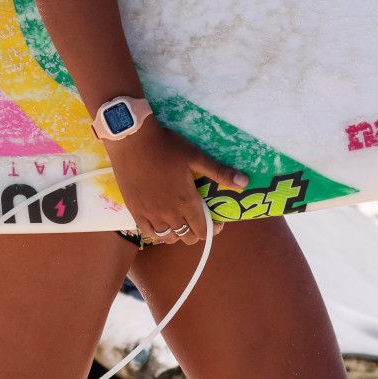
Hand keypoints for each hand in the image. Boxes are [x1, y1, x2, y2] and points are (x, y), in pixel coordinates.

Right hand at [107, 120, 245, 245]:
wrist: (133, 140)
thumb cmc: (166, 146)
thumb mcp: (196, 156)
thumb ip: (219, 172)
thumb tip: (245, 182)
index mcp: (185, 201)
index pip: (202, 230)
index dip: (213, 230)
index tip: (216, 223)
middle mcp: (168, 213)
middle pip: (187, 237)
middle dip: (197, 231)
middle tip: (199, 218)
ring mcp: (150, 214)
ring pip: (169, 237)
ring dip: (178, 233)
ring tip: (181, 219)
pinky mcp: (135, 211)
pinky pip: (149, 233)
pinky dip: (159, 233)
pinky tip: (162, 222)